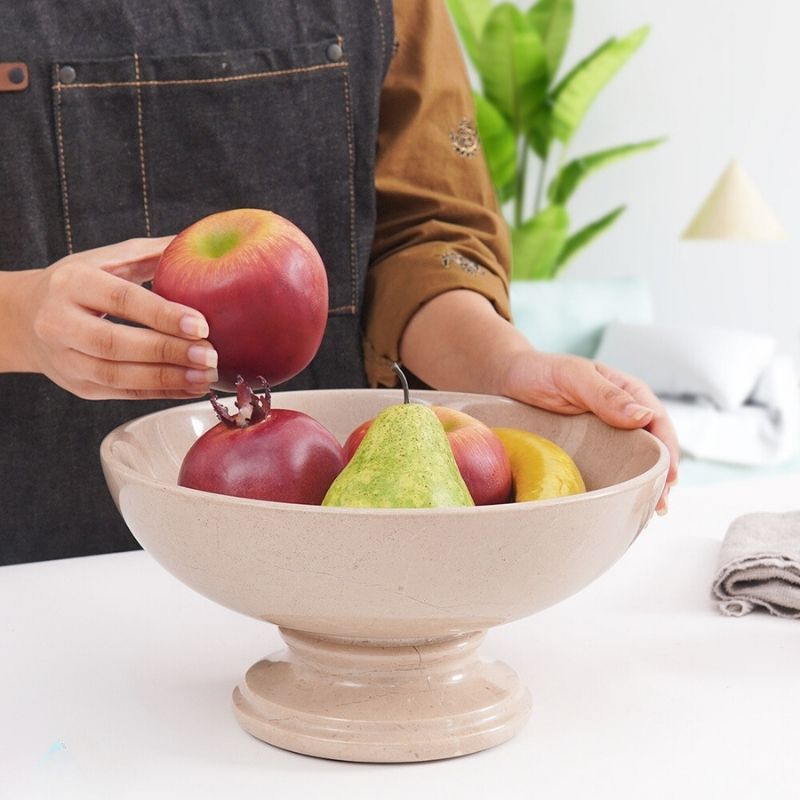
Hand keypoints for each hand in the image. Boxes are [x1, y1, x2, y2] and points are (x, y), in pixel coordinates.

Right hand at [12, 237, 217, 398]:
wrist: (24, 318)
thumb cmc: (77, 284)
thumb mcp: (104, 260)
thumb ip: (149, 254)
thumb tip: (199, 243)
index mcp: (71, 283)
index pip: (120, 299)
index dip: (162, 314)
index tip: (201, 324)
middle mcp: (60, 323)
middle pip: (116, 343)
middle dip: (168, 351)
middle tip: (210, 354)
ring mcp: (66, 360)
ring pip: (118, 376)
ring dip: (168, 379)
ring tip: (206, 376)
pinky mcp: (78, 387)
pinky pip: (123, 394)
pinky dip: (162, 393)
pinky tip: (192, 387)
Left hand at [500, 350, 678, 513]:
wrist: (507, 379)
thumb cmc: (540, 371)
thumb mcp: (572, 376)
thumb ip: (605, 394)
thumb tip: (644, 417)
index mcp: (627, 392)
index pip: (659, 422)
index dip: (667, 451)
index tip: (669, 477)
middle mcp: (622, 415)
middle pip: (652, 448)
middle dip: (660, 476)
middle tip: (659, 505)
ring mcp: (606, 435)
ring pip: (634, 461)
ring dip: (643, 484)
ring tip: (647, 512)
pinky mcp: (588, 450)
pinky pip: (609, 468)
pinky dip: (618, 485)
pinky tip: (620, 503)